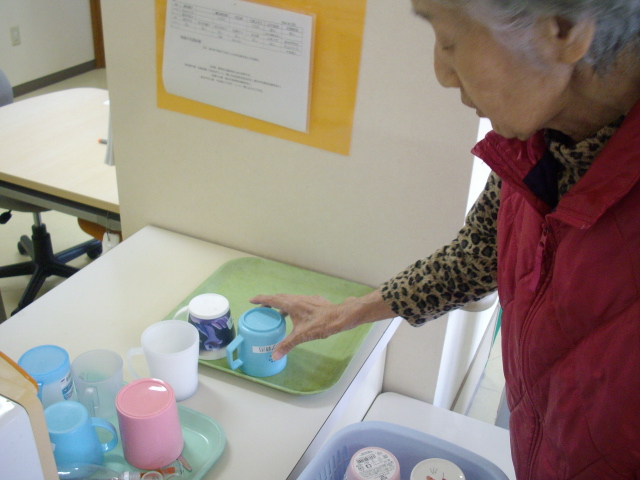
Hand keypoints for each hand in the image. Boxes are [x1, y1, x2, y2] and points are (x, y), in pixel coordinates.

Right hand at [249, 290, 393, 359]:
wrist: (341, 316)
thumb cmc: (320, 324)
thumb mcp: (301, 336)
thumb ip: (286, 345)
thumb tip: (274, 356)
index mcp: (291, 304)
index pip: (272, 299)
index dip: (261, 299)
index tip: (252, 300)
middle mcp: (298, 298)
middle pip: (280, 298)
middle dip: (270, 302)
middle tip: (262, 308)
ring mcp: (307, 299)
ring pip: (290, 299)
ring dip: (282, 304)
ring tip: (276, 313)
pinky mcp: (315, 302)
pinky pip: (299, 302)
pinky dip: (292, 307)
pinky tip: (296, 316)